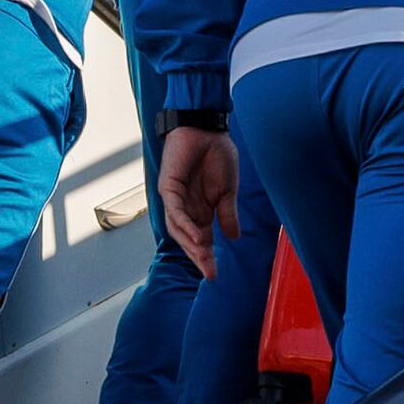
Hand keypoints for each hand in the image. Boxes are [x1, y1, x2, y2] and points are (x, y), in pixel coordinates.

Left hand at [159, 126, 237, 267]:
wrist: (207, 129)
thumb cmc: (217, 154)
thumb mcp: (228, 190)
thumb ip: (228, 214)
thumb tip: (234, 238)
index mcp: (200, 209)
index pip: (202, 239)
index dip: (208, 257)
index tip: (216, 275)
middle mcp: (185, 208)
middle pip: (188, 239)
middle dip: (199, 257)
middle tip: (211, 274)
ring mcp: (175, 199)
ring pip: (179, 229)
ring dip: (191, 245)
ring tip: (205, 258)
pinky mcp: (168, 187)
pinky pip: (176, 211)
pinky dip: (186, 225)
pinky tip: (199, 236)